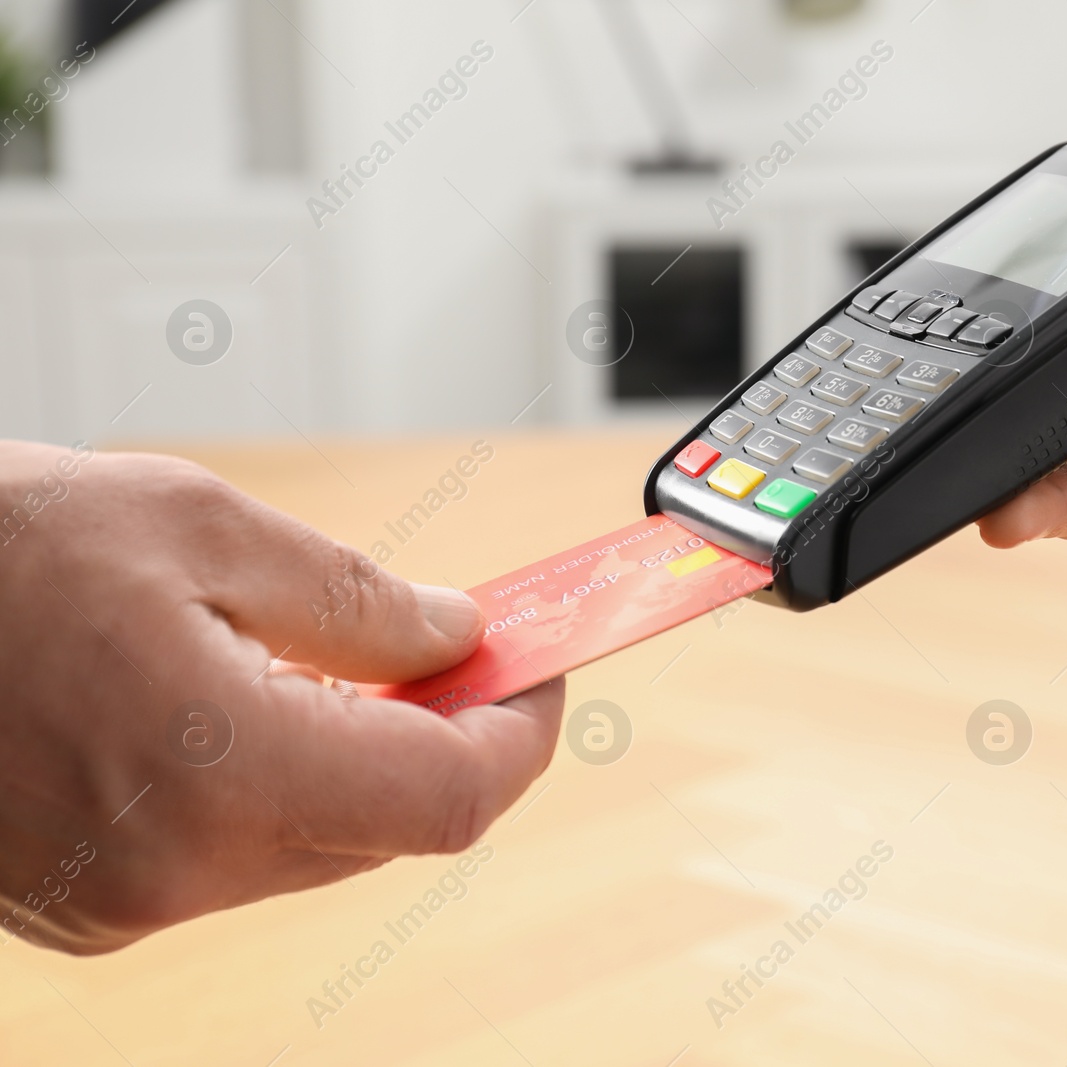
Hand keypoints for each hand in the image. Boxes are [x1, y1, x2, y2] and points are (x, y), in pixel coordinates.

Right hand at [0, 444, 563, 953]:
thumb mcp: (200, 526)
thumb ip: (353, 601)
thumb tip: (457, 637)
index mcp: (222, 770)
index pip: (447, 798)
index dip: (520, 735)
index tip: (543, 673)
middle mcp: (180, 867)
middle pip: (390, 826)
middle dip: (445, 738)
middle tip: (460, 651)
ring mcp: (126, 902)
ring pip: (318, 843)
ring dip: (363, 759)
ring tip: (350, 661)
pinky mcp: (87, 905)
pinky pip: (236, 852)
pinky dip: (280, 784)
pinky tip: (256, 703)